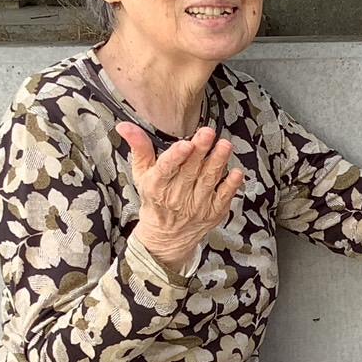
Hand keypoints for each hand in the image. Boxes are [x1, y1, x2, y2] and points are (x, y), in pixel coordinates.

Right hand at [116, 123, 244, 274]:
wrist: (166, 235)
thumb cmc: (155, 199)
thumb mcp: (142, 174)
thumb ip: (139, 148)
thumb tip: (124, 126)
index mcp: (157, 185)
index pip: (166, 169)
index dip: (176, 157)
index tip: (185, 145)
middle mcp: (177, 196)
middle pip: (190, 170)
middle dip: (200, 151)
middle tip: (208, 133)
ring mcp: (197, 205)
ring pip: (208, 180)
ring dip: (218, 162)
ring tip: (225, 145)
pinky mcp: (213, 212)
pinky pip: (223, 197)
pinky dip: (231, 185)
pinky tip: (236, 172)